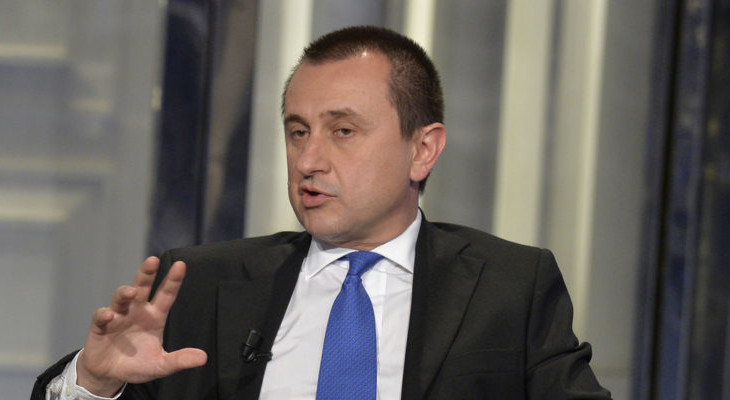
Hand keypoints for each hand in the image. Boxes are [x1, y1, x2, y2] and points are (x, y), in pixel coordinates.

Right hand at [76, 257, 206, 396]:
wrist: (109, 375)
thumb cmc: (137, 364)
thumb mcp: (160, 365)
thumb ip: (180, 360)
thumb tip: (203, 358)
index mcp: (154, 316)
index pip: (166, 294)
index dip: (173, 280)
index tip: (181, 265)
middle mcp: (136, 311)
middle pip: (142, 287)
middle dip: (147, 273)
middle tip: (153, 260)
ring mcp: (117, 317)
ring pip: (121, 298)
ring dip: (125, 292)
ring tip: (132, 291)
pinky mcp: (100, 328)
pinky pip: (101, 317)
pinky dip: (103, 315)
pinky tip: (108, 315)